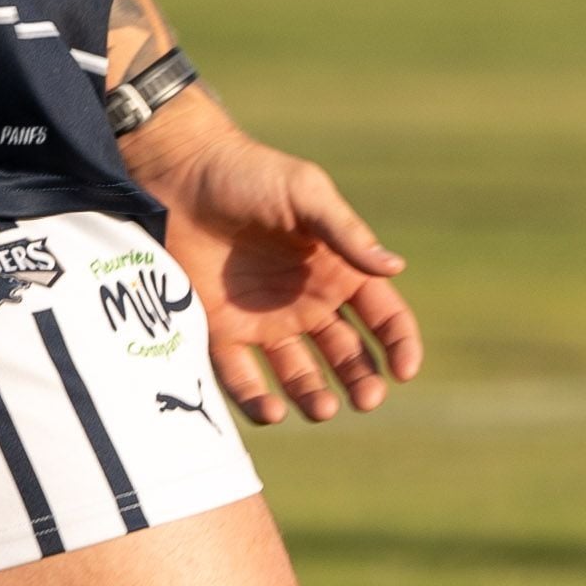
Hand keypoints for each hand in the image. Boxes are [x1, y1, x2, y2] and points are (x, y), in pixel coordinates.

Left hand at [126, 103, 420, 424]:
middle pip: (347, 355)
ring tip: (322, 409)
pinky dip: (257, 400)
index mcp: (337, 270)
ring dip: (314, 396)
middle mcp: (307, 302)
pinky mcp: (222, 330)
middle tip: (367, 399)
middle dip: (361, 380)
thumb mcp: (306, 195)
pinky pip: (242, 376)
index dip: (400, 345)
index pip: (383, 316)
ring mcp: (266, 320)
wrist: (181, 173)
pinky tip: (272, 411)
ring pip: (300, 374)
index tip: (405, 371)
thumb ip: (346, 234)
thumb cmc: (250, 174)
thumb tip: (395, 267)